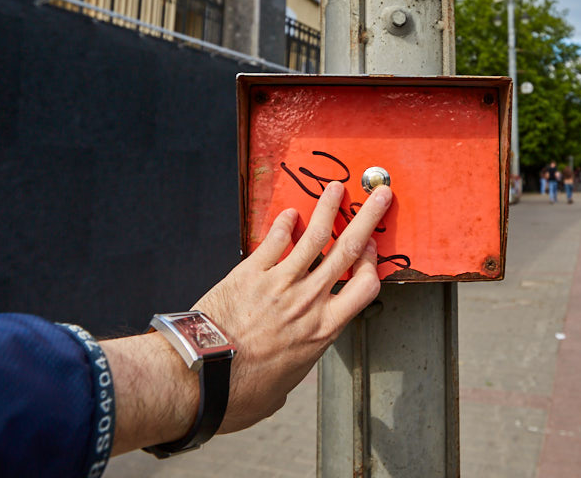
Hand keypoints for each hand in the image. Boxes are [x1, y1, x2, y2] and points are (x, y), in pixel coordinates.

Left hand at [104, 182, 390, 453]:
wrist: (201, 379)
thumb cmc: (240, 391)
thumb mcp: (284, 386)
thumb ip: (295, 366)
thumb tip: (284, 372)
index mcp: (322, 330)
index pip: (364, 286)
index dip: (371, 263)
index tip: (372, 249)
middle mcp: (308, 301)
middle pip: (348, 250)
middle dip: (368, 219)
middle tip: (379, 196)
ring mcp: (280, 283)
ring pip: (315, 236)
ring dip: (328, 208)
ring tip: (336, 189)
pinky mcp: (250, 273)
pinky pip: (275, 241)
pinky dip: (285, 224)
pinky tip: (289, 214)